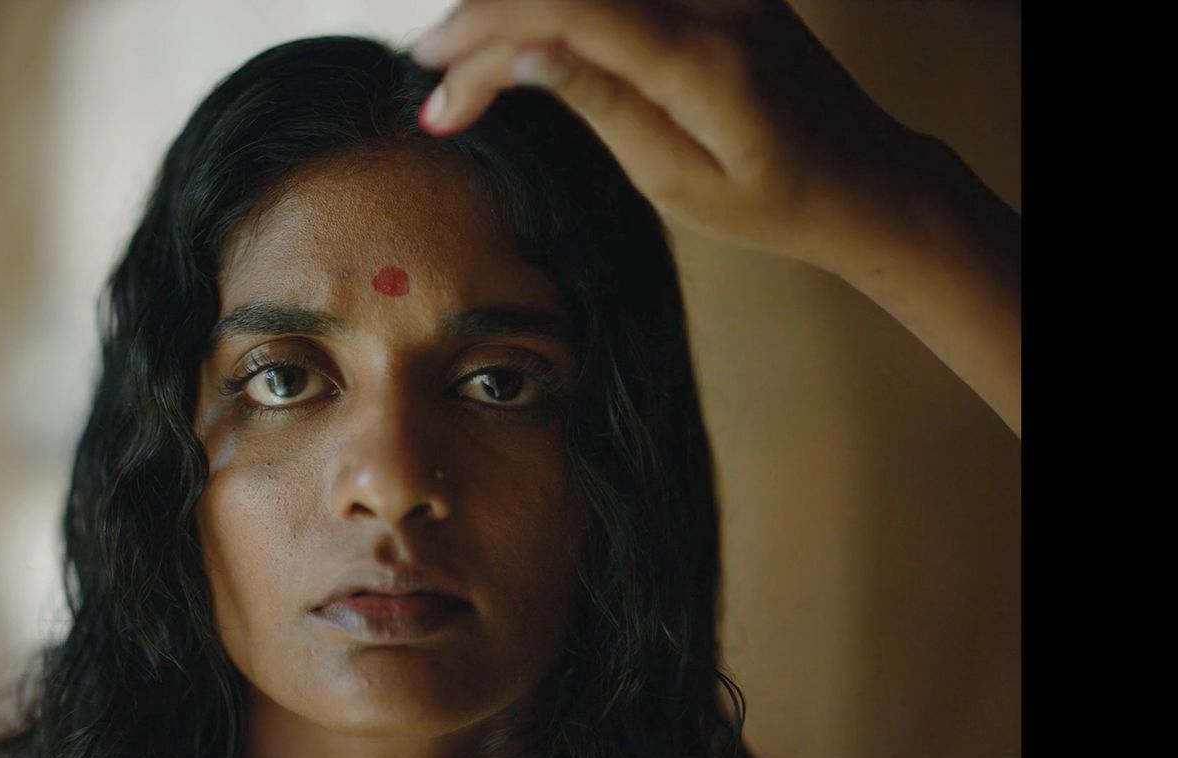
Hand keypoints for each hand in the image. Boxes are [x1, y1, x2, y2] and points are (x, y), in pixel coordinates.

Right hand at [408, 0, 937, 274]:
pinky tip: (526, 47)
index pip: (570, 9)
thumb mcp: (676, 182)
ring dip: (517, 16)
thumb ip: (600, 103)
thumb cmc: (772, 201)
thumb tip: (519, 53)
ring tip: (473, 74)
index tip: (431, 75)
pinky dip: (561, 13)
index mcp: (704, 61)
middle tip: (440, 93)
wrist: (863, 177)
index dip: (485, 29)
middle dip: (484, 25)